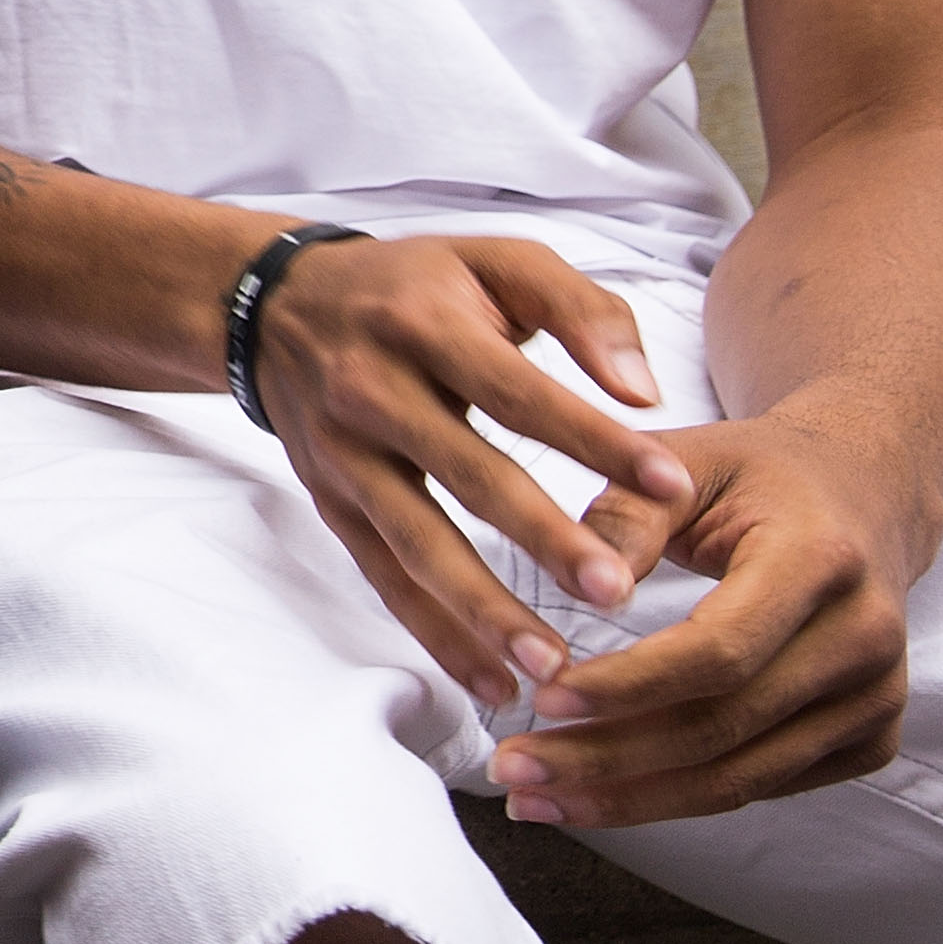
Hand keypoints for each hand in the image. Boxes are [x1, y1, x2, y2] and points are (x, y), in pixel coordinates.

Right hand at [245, 231, 697, 708]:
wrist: (271, 306)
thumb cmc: (414, 285)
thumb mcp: (496, 261)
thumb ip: (582, 310)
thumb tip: (642, 393)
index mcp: (421, 324)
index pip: (518, 391)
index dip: (593, 440)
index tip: (671, 487)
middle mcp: (371, 390)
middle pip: (467, 474)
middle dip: (542, 538)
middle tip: (615, 594)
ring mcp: (344, 455)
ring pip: (417, 542)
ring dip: (483, 610)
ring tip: (554, 667)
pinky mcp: (330, 502)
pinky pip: (385, 577)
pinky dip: (436, 634)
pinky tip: (493, 682)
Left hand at [487, 401, 934, 828]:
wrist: (858, 497)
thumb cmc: (753, 476)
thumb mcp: (684, 462)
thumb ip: (627, 514)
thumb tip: (579, 586)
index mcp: (819, 560)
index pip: (718, 650)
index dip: (627, 685)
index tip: (541, 698)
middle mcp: (863, 638)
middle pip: (723, 728)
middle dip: (607, 758)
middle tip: (512, 767)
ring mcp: (874, 697)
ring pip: (741, 776)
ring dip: (632, 797)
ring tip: (536, 797)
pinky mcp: (868, 737)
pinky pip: (761, 785)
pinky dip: (677, 797)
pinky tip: (603, 794)